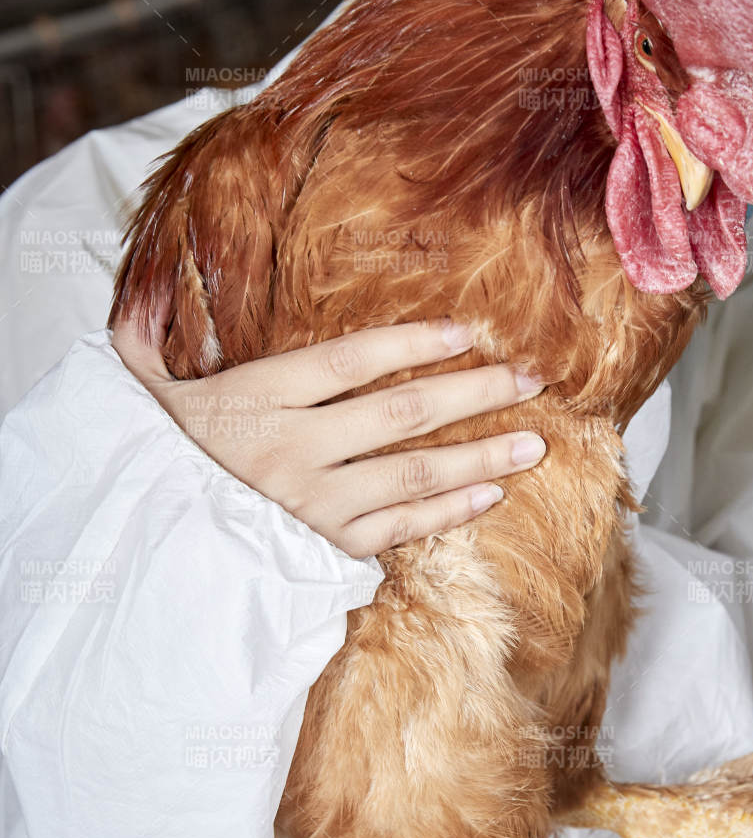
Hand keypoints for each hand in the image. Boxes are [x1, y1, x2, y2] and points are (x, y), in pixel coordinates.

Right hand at [111, 317, 545, 558]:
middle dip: (473, 392)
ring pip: (413, 475)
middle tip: (530, 377)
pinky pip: (399, 530)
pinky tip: (490, 494)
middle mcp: (291, 453)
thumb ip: (144, 335)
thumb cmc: (144, 459)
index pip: (349, 362)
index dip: (412, 342)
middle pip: (401, 414)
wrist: (135, 552)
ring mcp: (312, 508)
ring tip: (533, 442)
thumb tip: (140, 284)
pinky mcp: (323, 551)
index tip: (468, 330)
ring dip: (480, 457)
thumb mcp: (133, 390)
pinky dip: (448, 513)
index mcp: (253, 401)